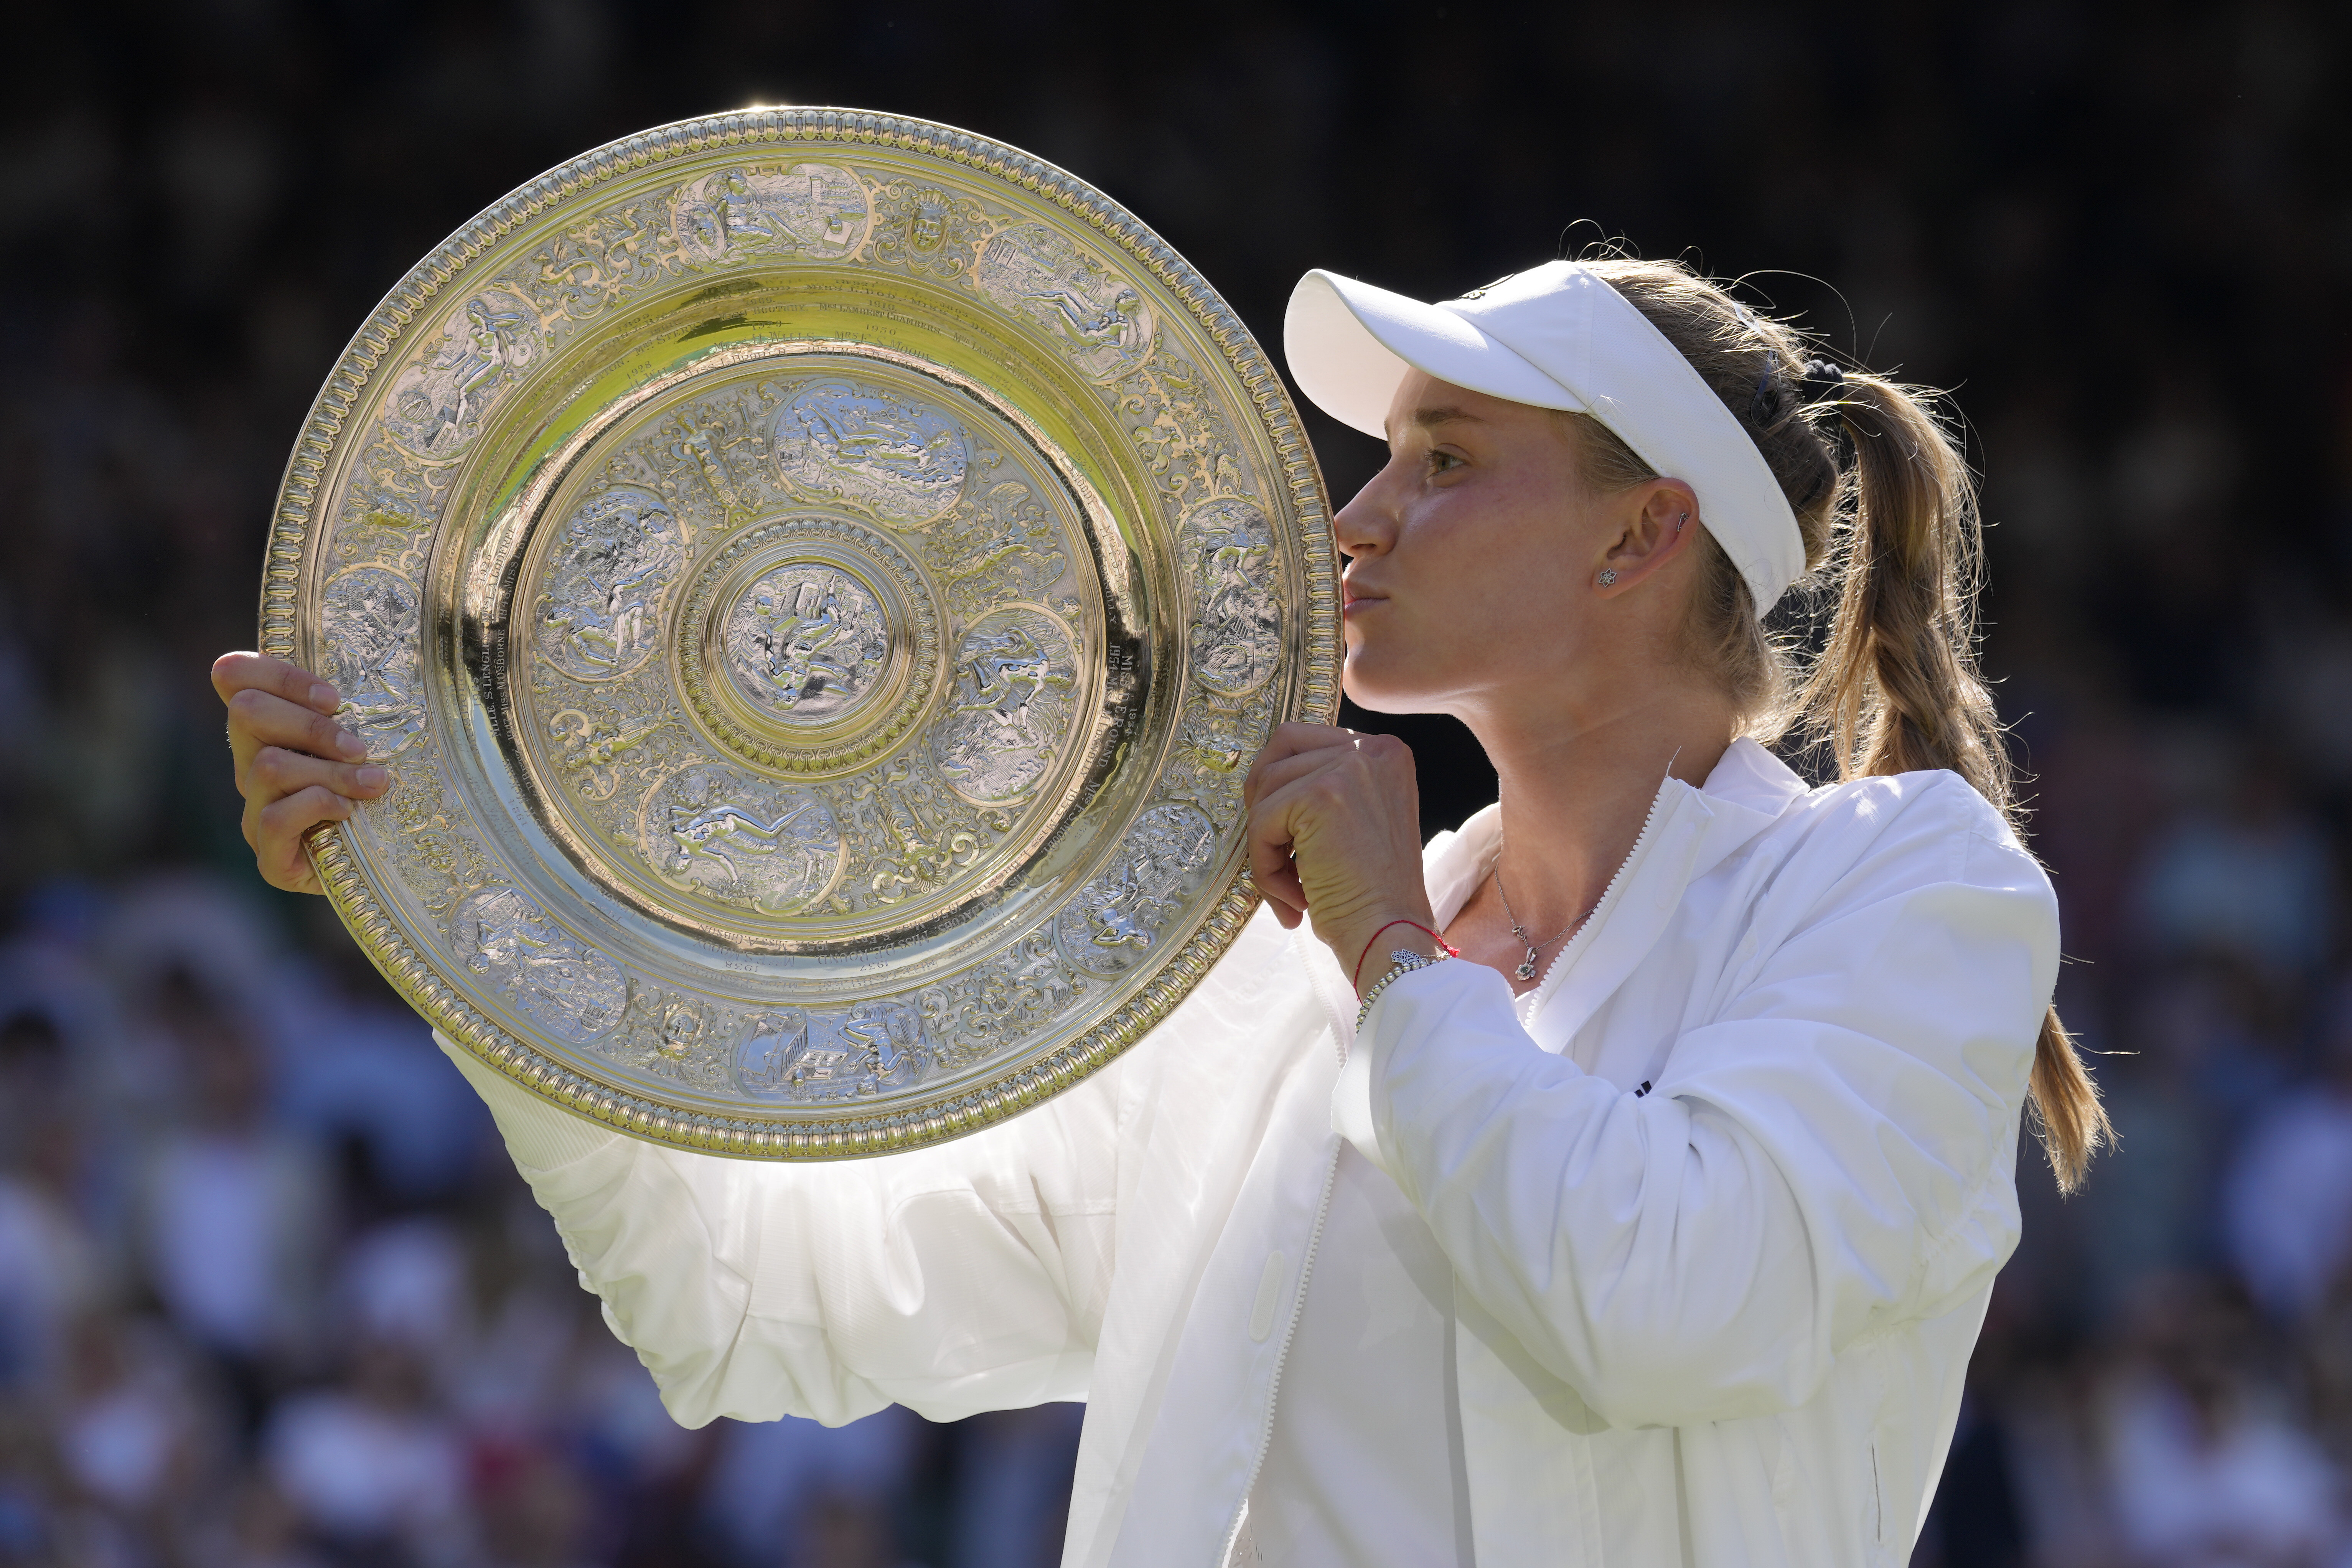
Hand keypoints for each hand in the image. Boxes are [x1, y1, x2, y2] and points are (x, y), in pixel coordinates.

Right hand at [211, 652, 389, 893]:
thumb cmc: (387, 790)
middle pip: (247, 712)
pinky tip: (349, 812)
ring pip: (269, 766)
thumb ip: (358, 708)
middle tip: (360, 748)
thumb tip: (387, 671)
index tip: (334, 699)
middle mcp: (250, 766)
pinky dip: (317, 807)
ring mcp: (255, 812)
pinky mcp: (270, 858)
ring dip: (331, 772)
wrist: (392, 866)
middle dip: (312, 726)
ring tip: (373, 784)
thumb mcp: (374, 740)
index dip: (279, 676)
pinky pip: (275, 818)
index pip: (233, 675)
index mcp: (268, 729)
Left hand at [1241, 723, 1436, 989]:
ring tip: (1291, 888)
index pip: (1304, 741)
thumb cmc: (1371, 894)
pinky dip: (1264, 864)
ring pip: (1266, 787)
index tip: (1288, 836)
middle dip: (1266, 807)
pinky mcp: (1322, 793)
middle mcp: (1372, 749)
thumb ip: (1324, 789)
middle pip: (1280, 751)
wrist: (1391, 934)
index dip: (1282, 787)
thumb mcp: (1358, 821)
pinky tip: (1293, 896)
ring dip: (1265, 845)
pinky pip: (1263, 820)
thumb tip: (1261, 779)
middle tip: (1275, 857)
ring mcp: (1349, 766)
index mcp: (1385, 752)